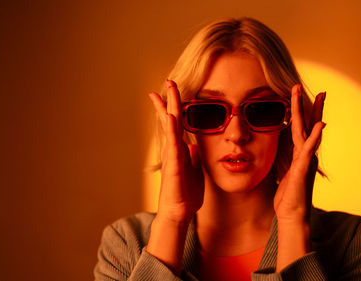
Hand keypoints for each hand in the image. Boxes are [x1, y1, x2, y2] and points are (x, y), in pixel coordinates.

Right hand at [148, 80, 203, 224]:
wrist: (179, 211)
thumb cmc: (186, 193)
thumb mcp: (195, 170)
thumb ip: (193, 156)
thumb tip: (193, 145)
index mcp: (180, 149)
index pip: (176, 123)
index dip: (175, 106)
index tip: (173, 90)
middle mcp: (173, 149)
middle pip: (170, 119)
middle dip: (170, 99)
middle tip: (168, 81)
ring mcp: (172, 156)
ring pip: (169, 127)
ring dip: (168, 108)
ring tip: (166, 91)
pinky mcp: (174, 165)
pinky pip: (173, 144)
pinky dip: (172, 130)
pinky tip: (172, 116)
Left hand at [273, 84, 324, 270]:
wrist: (291, 214)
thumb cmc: (287, 194)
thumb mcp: (281, 169)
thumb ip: (283, 154)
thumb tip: (279, 143)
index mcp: (298, 153)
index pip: (300, 127)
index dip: (301, 110)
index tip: (300, 93)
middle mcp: (304, 154)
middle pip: (308, 124)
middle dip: (310, 105)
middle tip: (317, 88)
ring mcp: (305, 160)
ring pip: (308, 132)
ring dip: (312, 113)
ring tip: (319, 96)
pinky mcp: (302, 169)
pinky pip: (309, 150)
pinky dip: (315, 137)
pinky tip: (320, 125)